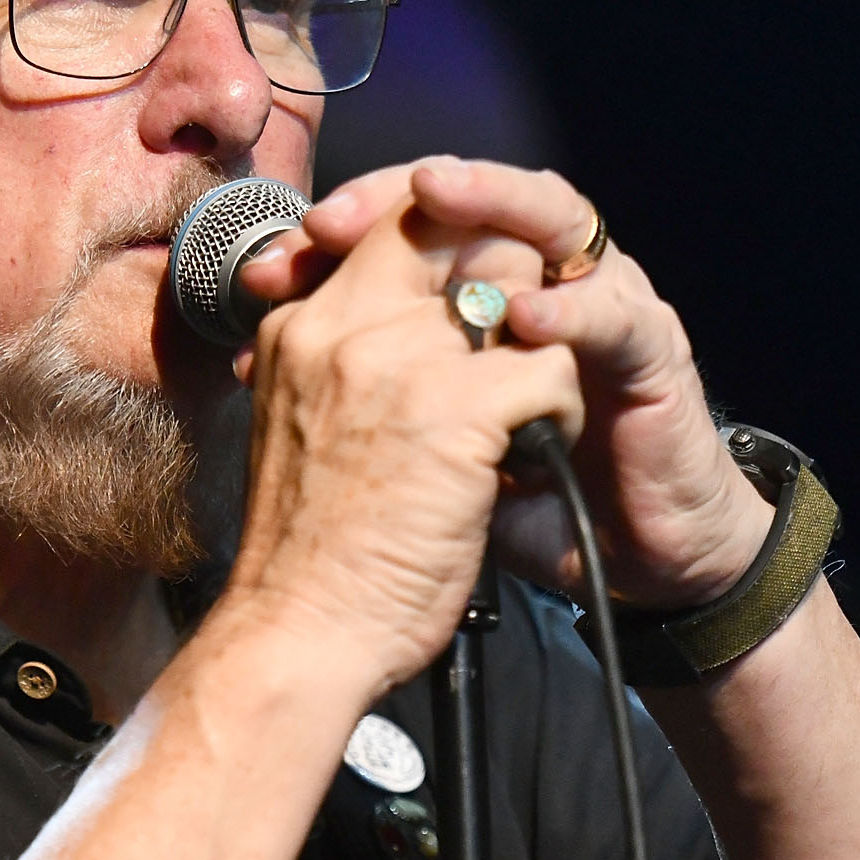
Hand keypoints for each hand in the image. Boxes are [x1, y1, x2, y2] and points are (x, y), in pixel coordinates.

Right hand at [216, 196, 584, 695]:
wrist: (299, 634)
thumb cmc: (309, 556)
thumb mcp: (300, 430)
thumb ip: (338, 370)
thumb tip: (394, 337)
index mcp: (300, 328)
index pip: (385, 225)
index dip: (447, 242)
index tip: (478, 297)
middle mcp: (342, 326)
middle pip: (450, 232)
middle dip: (505, 273)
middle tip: (520, 344)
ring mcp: (397, 362)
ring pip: (514, 295)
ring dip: (536, 350)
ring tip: (526, 416)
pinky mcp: (455, 411)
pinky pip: (548, 367)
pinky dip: (560, 411)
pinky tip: (536, 456)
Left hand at [267, 157, 770, 610]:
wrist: (623, 566)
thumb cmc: (523, 499)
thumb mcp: (423, 444)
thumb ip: (363, 389)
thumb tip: (259, 361)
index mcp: (480, 295)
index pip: (413, 222)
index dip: (345, 225)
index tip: (274, 260)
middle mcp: (541, 281)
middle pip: (477, 197)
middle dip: (406, 192)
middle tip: (341, 213)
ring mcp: (602, 305)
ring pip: (553, 215)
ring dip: (491, 200)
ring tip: (435, 196)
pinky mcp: (653, 353)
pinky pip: (614, 311)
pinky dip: (570, 306)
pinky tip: (524, 316)